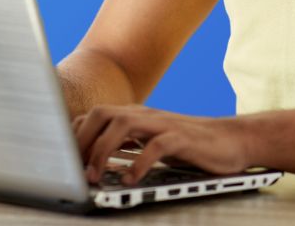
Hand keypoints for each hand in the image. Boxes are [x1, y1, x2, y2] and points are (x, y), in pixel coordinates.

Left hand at [72, 104, 251, 184]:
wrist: (231, 140)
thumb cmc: (189, 145)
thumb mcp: (151, 142)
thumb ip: (127, 145)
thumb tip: (93, 160)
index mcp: (135, 116)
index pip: (94, 115)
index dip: (75, 135)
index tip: (63, 161)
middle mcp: (145, 115)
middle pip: (103, 113)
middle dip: (83, 139)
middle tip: (75, 170)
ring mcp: (163, 124)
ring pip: (123, 123)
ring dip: (103, 150)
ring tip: (95, 176)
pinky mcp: (183, 138)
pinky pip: (156, 145)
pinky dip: (139, 162)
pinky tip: (130, 179)